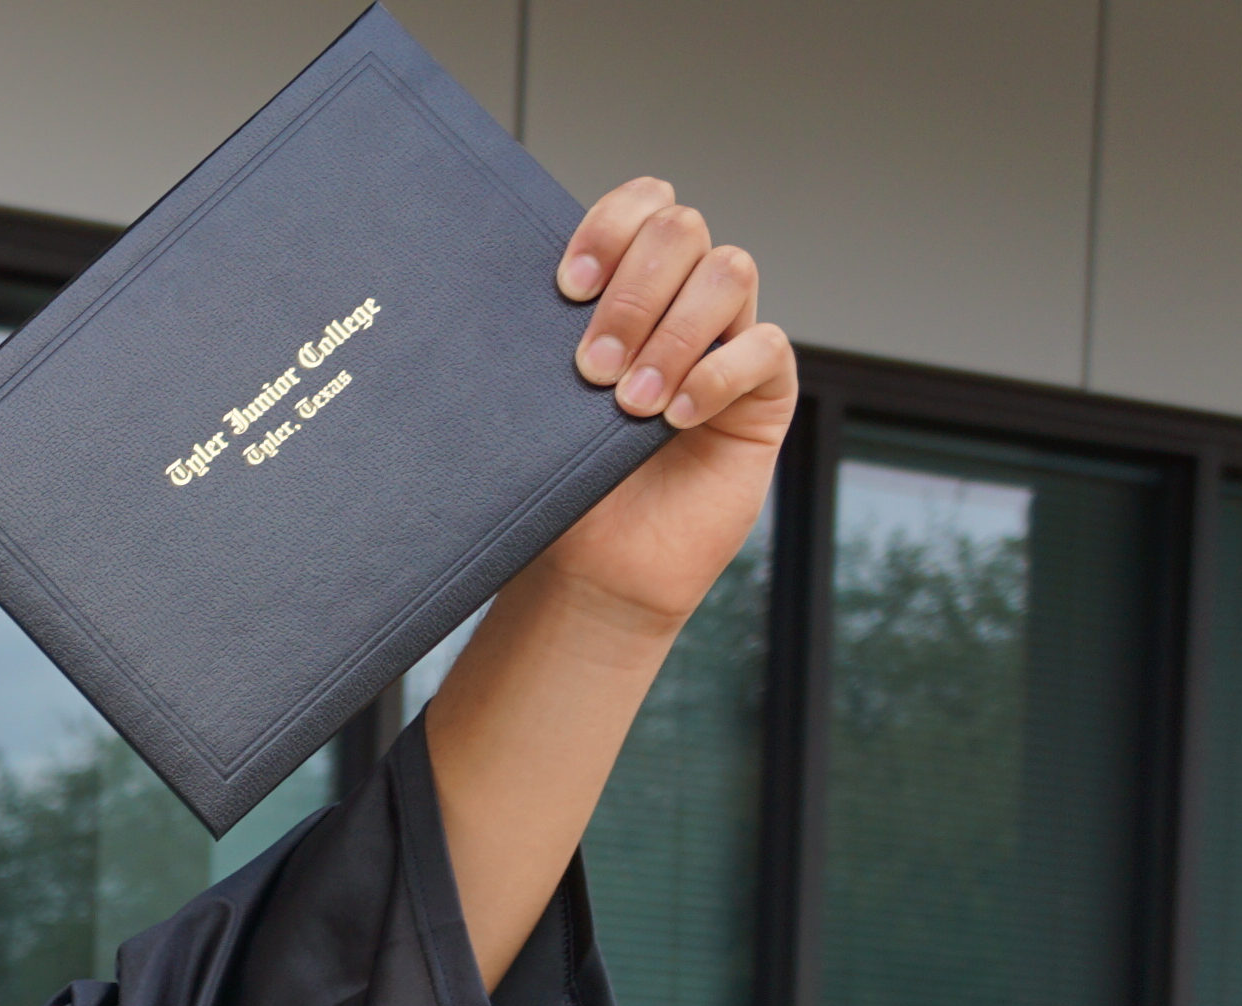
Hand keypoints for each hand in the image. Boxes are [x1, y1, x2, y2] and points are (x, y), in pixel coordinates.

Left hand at [517, 177, 798, 635]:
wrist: (593, 564)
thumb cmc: (560, 482)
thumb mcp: (534, 406)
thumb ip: (533, 344)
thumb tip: (476, 294)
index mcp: (623, 286)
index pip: (641, 205)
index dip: (610, 227)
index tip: (564, 289)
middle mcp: (680, 300)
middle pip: (683, 229)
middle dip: (633, 292)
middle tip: (590, 366)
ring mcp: (727, 340)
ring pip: (729, 272)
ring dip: (672, 334)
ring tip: (628, 402)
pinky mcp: (766, 392)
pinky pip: (764, 347)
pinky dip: (716, 375)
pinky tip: (674, 417)